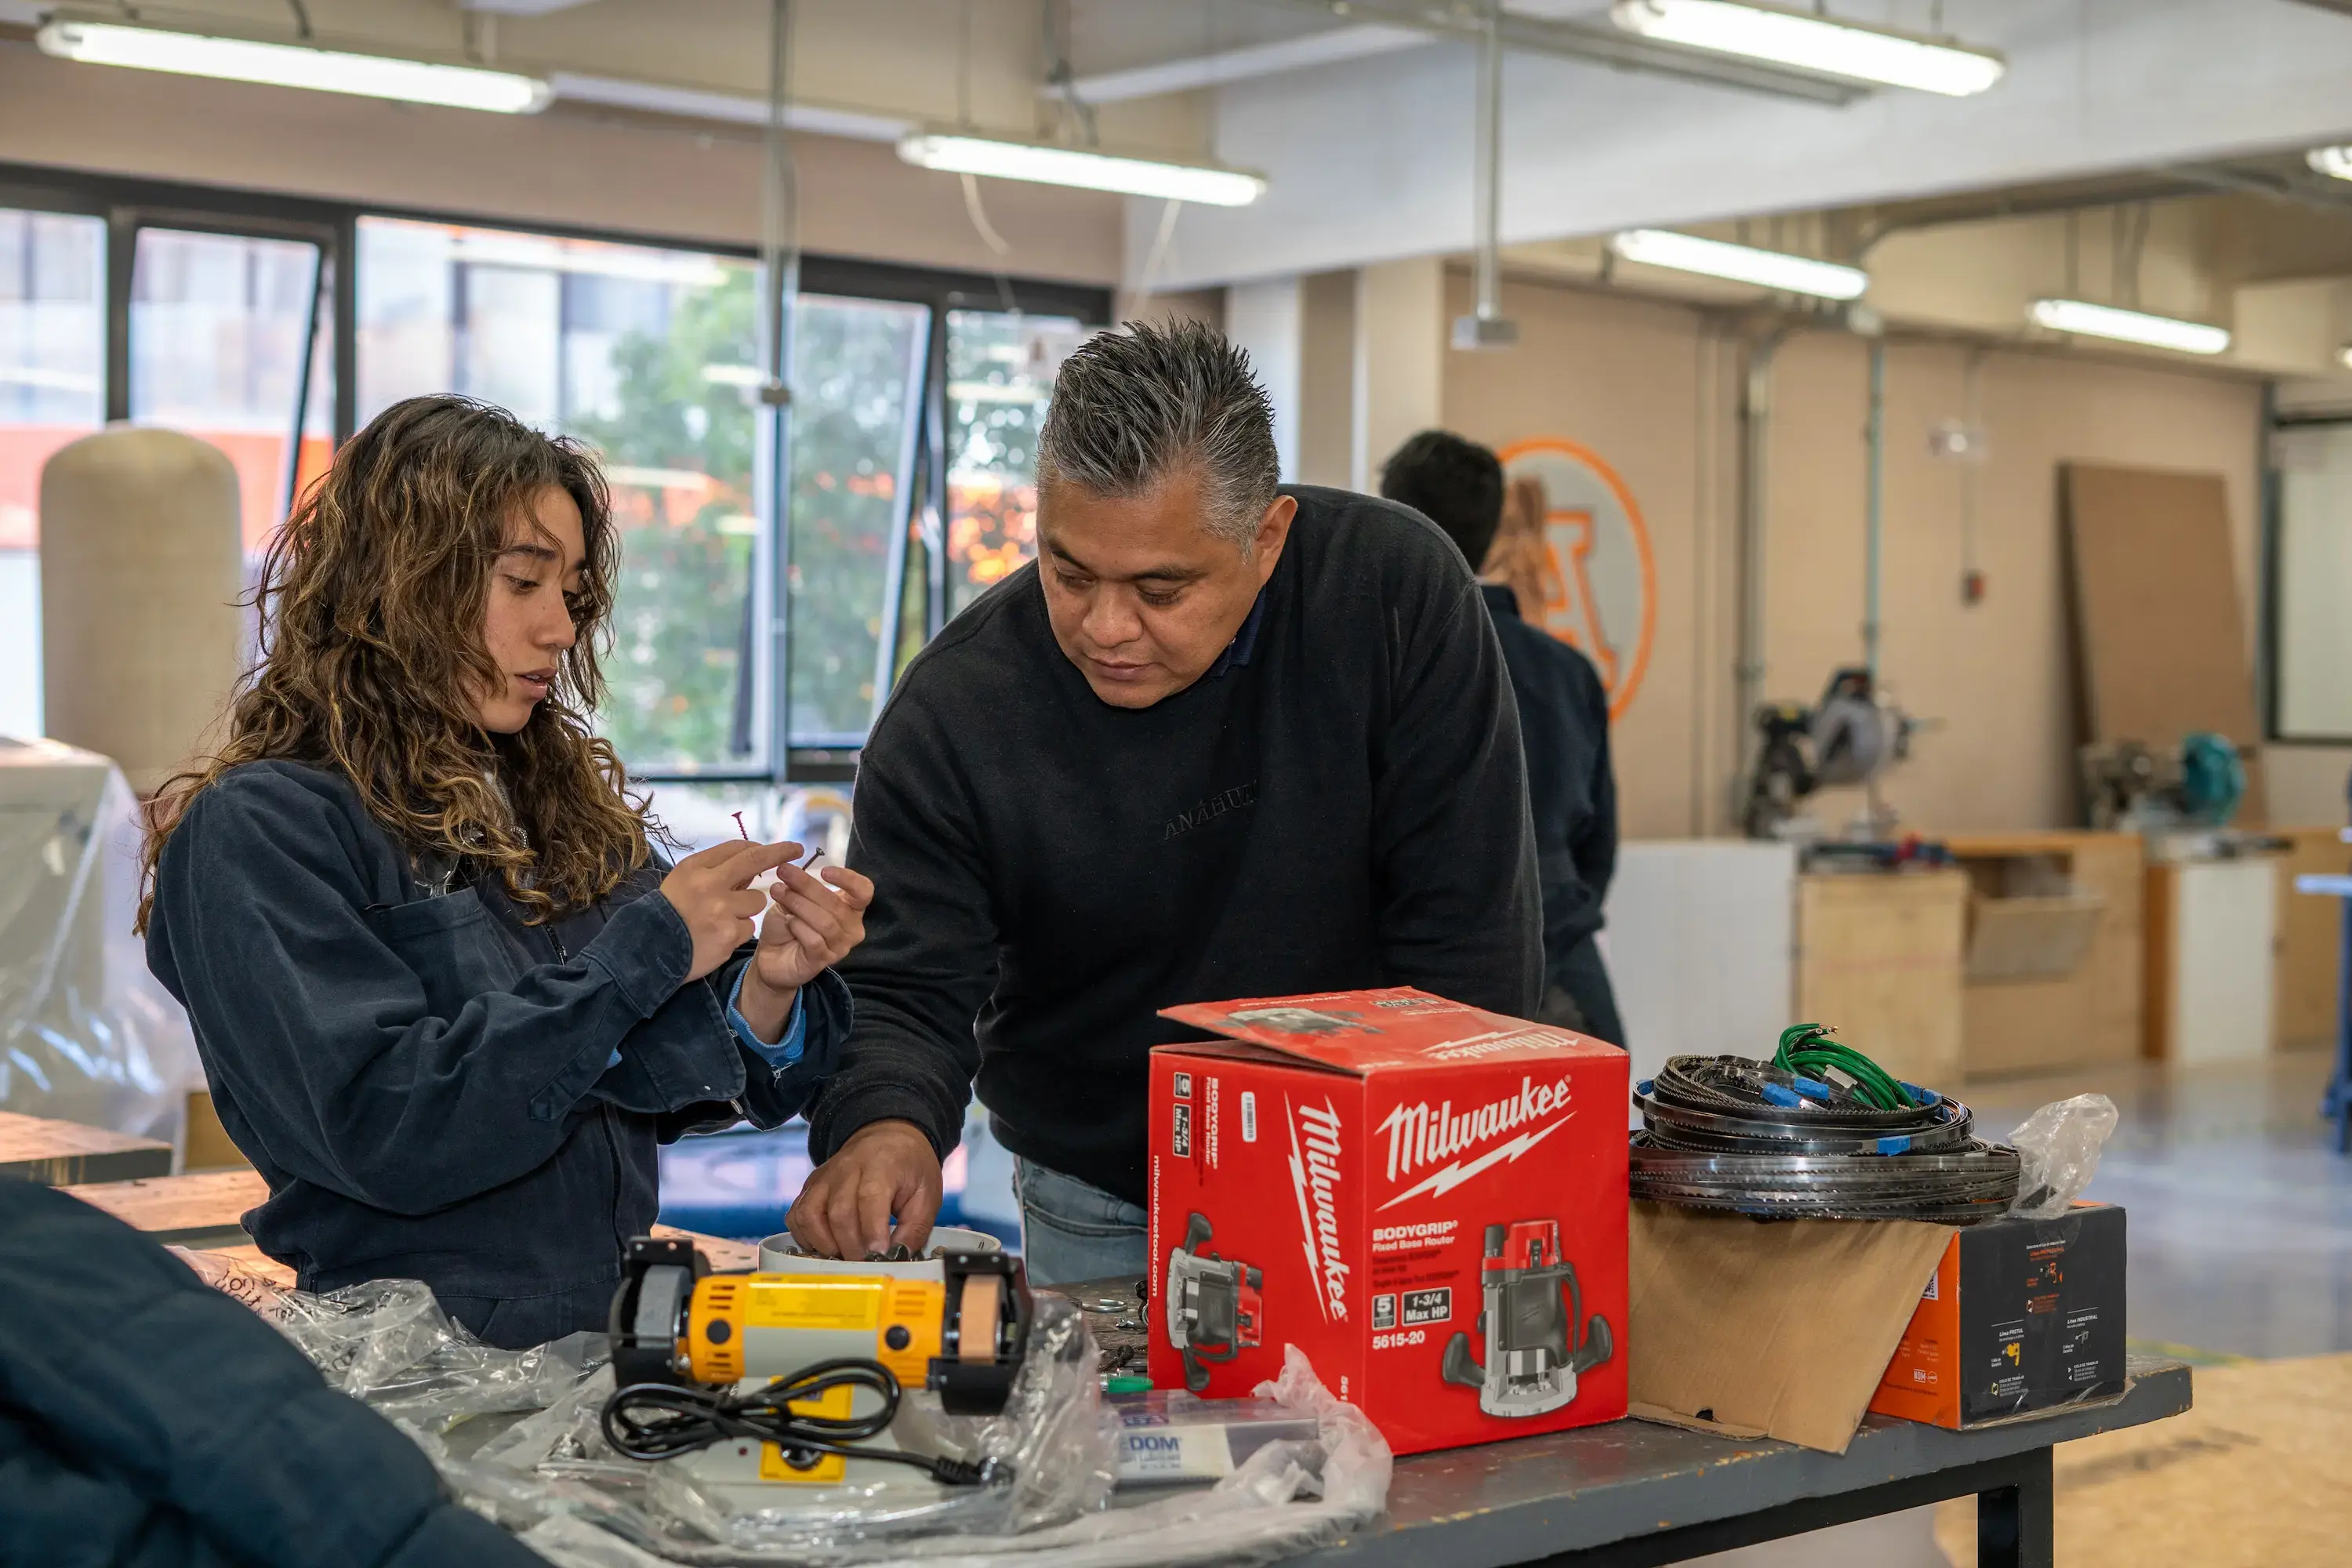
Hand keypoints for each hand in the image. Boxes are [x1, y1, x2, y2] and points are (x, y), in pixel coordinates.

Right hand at [658, 840, 796, 982]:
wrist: (650, 950)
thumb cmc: (669, 912)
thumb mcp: (684, 881)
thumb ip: (715, 870)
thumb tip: (752, 865)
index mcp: (695, 867)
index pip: (738, 849)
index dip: (764, 847)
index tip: (783, 847)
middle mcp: (709, 884)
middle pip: (754, 862)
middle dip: (780, 852)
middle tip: (798, 849)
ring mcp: (720, 910)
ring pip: (756, 902)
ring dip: (747, 909)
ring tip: (722, 919)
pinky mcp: (729, 935)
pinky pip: (748, 927)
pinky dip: (738, 931)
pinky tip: (719, 936)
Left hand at [736, 859, 874, 1036]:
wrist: (772, 958)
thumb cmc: (789, 925)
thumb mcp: (792, 900)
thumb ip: (797, 888)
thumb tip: (790, 869)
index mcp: (851, 908)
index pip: (864, 891)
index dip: (848, 879)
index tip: (824, 871)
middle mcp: (852, 928)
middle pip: (836, 903)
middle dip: (807, 885)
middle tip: (783, 872)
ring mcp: (840, 947)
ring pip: (825, 922)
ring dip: (799, 904)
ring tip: (778, 893)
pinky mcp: (824, 961)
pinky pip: (815, 941)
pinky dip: (799, 927)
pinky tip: (788, 921)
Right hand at [787, 1119, 941, 1259]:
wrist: (889, 1138)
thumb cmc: (909, 1167)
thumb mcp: (927, 1195)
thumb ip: (915, 1229)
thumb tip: (897, 1258)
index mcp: (882, 1165)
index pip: (869, 1198)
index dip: (872, 1231)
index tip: (879, 1255)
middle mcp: (847, 1168)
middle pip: (838, 1212)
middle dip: (851, 1246)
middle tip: (866, 1262)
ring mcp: (824, 1177)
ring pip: (809, 1214)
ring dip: (825, 1244)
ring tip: (845, 1255)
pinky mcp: (810, 1187)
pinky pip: (796, 1216)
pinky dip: (806, 1237)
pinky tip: (826, 1246)